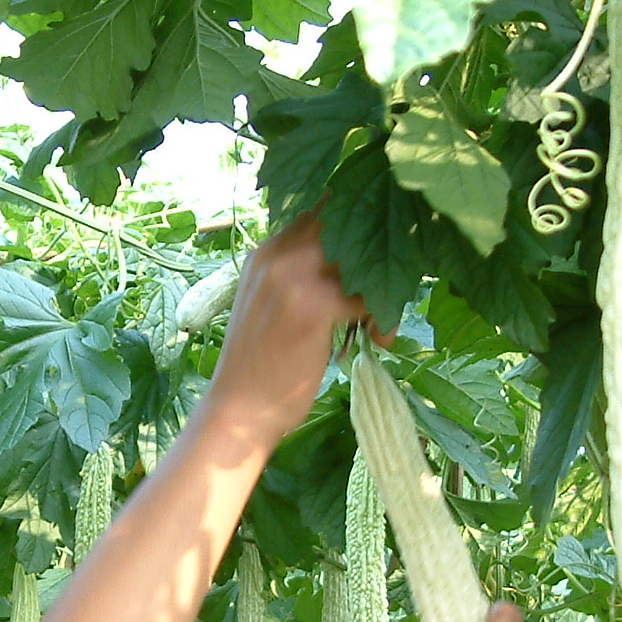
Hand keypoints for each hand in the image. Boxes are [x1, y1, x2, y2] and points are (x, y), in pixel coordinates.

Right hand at [206, 216, 364, 445]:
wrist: (238, 412)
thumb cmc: (260, 365)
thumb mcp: (273, 302)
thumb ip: (302, 272)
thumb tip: (356, 257)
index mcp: (267, 250)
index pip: (324, 208)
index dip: (357, 227)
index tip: (374, 259)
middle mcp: (279, 253)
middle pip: (349, 225)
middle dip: (377, 254)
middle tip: (382, 292)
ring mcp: (295, 277)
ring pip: (364, 260)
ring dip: (384, 288)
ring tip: (378, 323)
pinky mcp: (316, 307)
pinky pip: (370, 298)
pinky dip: (383, 319)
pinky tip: (378, 339)